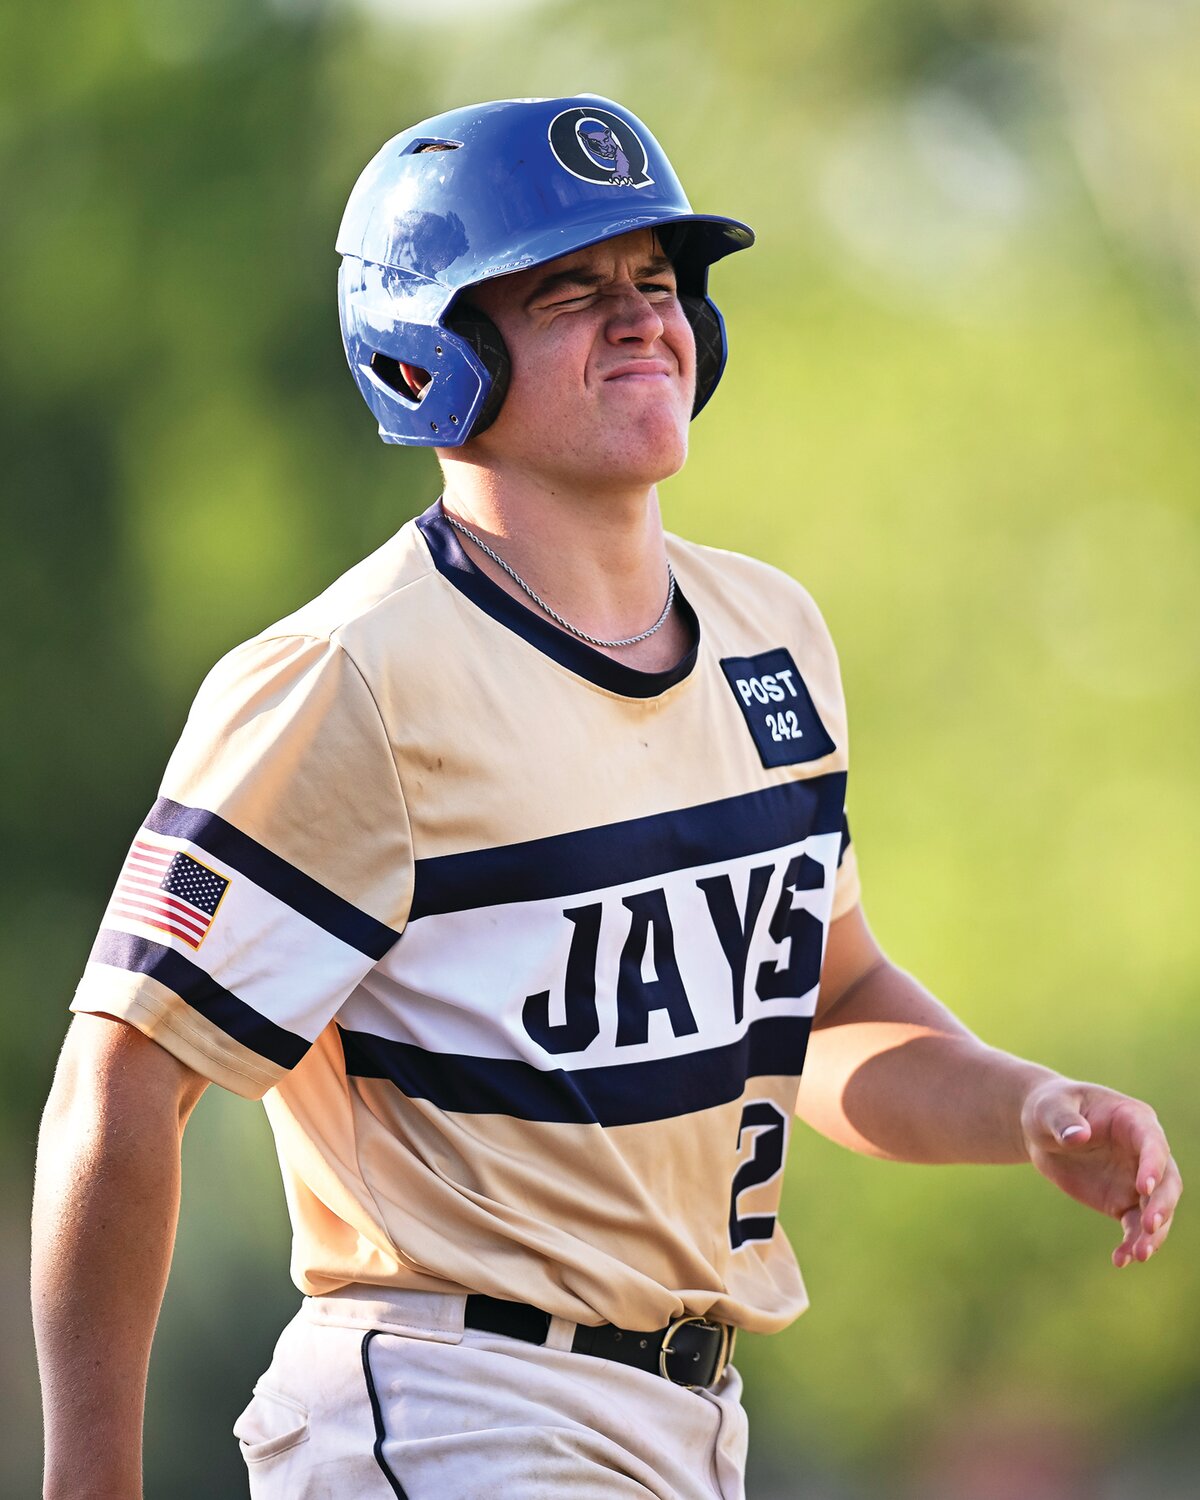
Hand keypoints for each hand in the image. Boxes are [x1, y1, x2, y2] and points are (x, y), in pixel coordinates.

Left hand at [1020, 1079, 1181, 1267]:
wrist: (1041, 1131)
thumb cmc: (1048, 1109)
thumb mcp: (1048, 1109)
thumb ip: (1063, 1121)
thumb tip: (1077, 1137)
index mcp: (1134, 1120)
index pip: (1153, 1144)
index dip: (1152, 1165)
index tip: (1143, 1186)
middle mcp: (1143, 1153)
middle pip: (1167, 1181)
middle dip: (1161, 1204)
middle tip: (1148, 1226)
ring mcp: (1136, 1180)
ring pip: (1156, 1209)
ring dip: (1152, 1234)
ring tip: (1138, 1255)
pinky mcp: (1122, 1201)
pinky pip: (1134, 1227)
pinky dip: (1131, 1244)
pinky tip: (1121, 1260)